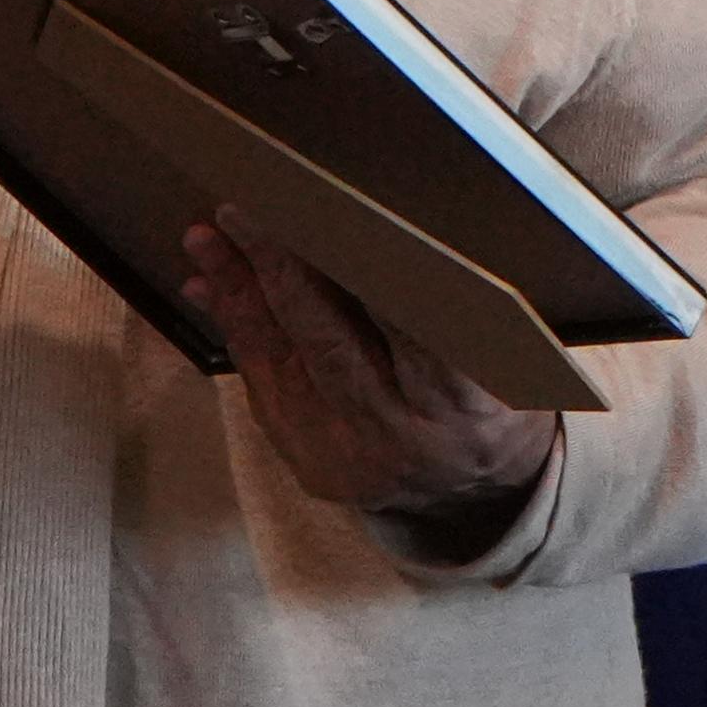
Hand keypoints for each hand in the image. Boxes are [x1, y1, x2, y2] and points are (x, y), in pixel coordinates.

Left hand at [181, 210, 559, 547]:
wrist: (474, 496)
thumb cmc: (491, 397)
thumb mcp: (500, 351)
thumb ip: (445, 297)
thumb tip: (376, 220)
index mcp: (464, 404)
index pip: (407, 326)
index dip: (363, 267)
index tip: (329, 210)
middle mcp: (403, 435)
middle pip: (330, 343)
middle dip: (280, 270)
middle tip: (246, 209)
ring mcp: (350, 456)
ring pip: (285, 363)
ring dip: (239, 293)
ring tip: (206, 237)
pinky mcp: (313, 467)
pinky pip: (264, 389)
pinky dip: (238, 331)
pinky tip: (212, 287)